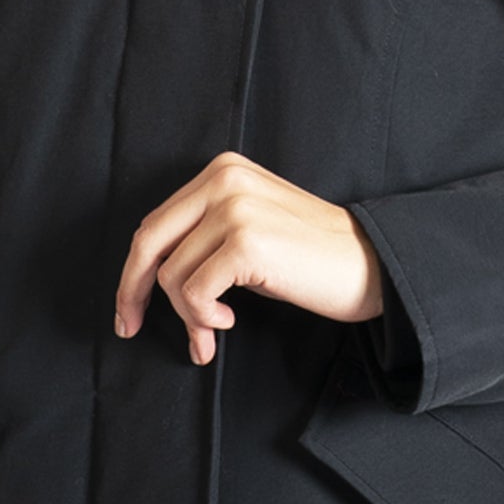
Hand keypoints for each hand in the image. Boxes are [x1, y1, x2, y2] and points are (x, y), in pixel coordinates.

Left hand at [113, 150, 385, 368]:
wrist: (373, 265)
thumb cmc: (312, 257)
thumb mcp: (252, 227)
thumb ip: (204, 236)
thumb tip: (149, 280)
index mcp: (223, 171)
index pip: (156, 223)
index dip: (134, 270)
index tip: (130, 307)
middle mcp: (224, 180)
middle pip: (148, 242)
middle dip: (132, 292)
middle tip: (130, 327)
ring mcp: (235, 209)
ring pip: (171, 275)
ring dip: (187, 317)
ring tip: (213, 333)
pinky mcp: (246, 243)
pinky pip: (193, 292)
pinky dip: (203, 318)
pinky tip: (229, 322)